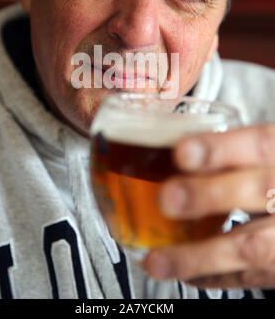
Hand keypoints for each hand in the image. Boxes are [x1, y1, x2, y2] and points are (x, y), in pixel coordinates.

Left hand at [141, 124, 274, 288]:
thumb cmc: (266, 178)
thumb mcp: (255, 159)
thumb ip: (223, 156)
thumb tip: (163, 154)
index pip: (258, 144)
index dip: (219, 149)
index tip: (182, 153)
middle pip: (257, 190)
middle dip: (208, 194)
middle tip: (166, 199)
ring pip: (250, 246)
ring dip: (197, 255)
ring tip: (156, 260)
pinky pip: (245, 276)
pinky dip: (208, 275)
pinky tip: (180, 271)